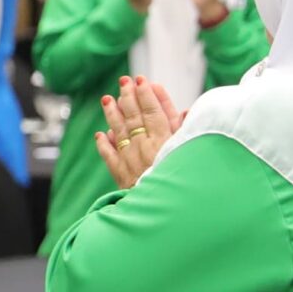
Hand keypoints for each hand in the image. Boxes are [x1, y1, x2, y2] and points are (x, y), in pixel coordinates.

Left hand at [93, 74, 185, 189]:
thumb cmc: (185, 182)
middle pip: (134, 116)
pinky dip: (104, 144)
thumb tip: (187, 112)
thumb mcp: (192, 154)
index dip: (147, 94)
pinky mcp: (121, 175)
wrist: (167, 211)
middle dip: (128, 96)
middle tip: (123, 81)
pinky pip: (109, 156)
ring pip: (118, 131)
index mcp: (163, 140)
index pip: (153, 111)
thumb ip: (187, 132)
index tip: (142, 80)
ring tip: (107, 99)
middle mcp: (144, 147)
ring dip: (112, 114)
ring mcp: (130, 160)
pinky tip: (101, 134)